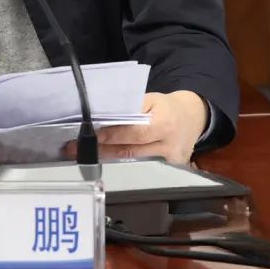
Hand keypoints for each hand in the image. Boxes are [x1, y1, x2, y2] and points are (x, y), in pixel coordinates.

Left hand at [66, 90, 207, 164]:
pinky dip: (122, 163)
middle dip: (101, 148)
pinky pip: (142, 166)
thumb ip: (131, 108)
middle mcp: (168, 143)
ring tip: (82, 155)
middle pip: (130, 149)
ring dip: (106, 157)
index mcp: (164, 121)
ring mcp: (169, 160)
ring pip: (132, 160)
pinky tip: (104, 161)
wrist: (193, 117)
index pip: (134, 131)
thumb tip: (104, 115)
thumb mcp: (152, 99)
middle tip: (75, 148)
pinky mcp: (170, 169)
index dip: (111, 134)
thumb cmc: (167, 106)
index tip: (91, 134)